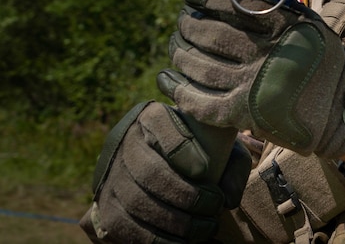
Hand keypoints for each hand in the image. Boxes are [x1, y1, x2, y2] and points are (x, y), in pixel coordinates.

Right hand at [79, 101, 250, 243]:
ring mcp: (112, 177)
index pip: (161, 125)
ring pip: (139, 204)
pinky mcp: (107, 208)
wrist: (159, 163)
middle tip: (214, 207)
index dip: (182, 149)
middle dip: (188, 196)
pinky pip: (127, 229)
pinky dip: (159, 240)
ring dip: (178, 223)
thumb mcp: (219, 145)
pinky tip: (184, 241)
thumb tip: (229, 199)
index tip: (205, 170)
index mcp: (152, 117)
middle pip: (151, 173)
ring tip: (206, 227)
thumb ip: (232, 164)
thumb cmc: (199, 151)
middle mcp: (126, 144)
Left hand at [158, 0, 344, 158]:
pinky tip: (166, 78)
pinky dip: (178, 89)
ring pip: (199, 66)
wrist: (340, 110)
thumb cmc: (325, 63)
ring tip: (175, 46)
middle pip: (210, 35)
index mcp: (281, 28)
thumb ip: (279, 9)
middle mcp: (263, 54)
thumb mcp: (310, 26)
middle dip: (188, 25)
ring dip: (180, 54)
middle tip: (182, 22)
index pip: (232, 6)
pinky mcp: (242, 113)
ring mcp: (251, 85)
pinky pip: (199, 101)